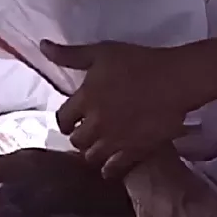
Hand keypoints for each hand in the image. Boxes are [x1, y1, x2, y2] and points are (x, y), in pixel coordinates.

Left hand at [42, 40, 197, 176]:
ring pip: (92, 157)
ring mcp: (115, 140)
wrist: (174, 81)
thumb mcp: (101, 53)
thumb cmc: (139, 63)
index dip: (66, 120)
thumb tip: (42, 47)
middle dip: (80, 137)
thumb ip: (70, 55)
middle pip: (77, 141)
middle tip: (88, 134)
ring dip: (93, 153)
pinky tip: (111, 167)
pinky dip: (110, 169)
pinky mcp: (135, 151)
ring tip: (100, 149)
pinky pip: (115, 168)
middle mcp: (96, 124)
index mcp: (85, 99)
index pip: (63, 119)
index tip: (72, 120)